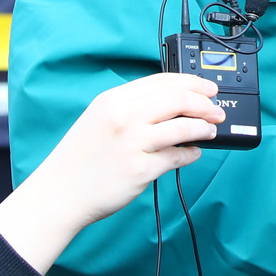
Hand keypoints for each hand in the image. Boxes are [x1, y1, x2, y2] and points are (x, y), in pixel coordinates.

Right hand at [0, 72, 223, 273]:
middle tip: (217, 110)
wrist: (58, 194)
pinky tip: (193, 153)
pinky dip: (191, 153)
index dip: (192, 83)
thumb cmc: (78, 159)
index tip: (208, 88)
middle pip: (178, 99)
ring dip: (203, 128)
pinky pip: (177, 157)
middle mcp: (123, 117)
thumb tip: (172, 104)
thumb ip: (131, 107)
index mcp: (112, 100)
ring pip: (183, 127)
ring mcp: (132, 143)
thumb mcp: (99, 119)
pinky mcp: (140, 170)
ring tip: (210, 131)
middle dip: (204, 103)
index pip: (162, 81)